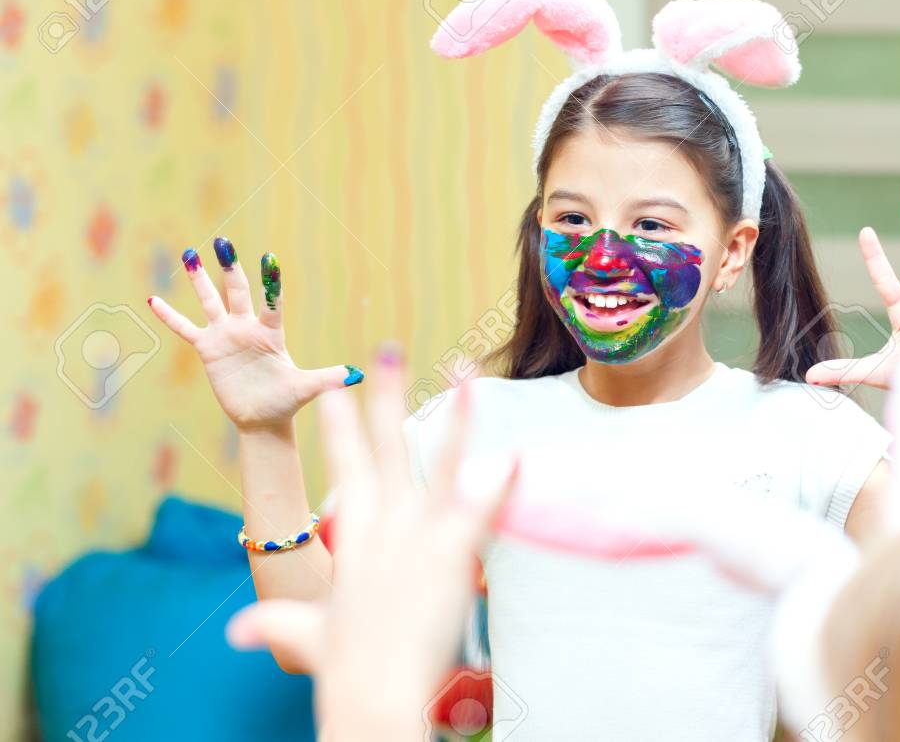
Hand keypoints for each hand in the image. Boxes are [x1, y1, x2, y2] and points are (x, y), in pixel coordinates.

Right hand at [147, 238, 361, 430]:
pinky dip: (170, 316)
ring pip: (210, 301)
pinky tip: (154, 300)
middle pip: (238, 291)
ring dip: (199, 279)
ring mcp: (226, 336)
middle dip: (230, 268)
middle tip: (222, 240)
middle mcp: (248, 328)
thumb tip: (357, 375)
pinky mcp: (208, 349)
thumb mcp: (307, 388)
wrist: (263, 418)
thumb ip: (329, 378)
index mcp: (271, 333)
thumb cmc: (286, 400)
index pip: (271, 302)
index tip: (269, 258)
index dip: (270, 282)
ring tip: (190, 253)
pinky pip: (185, 329)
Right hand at [225, 351, 516, 737]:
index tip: (337, 390)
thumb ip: (275, 623)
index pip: (345, 467)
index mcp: (354, 534)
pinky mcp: (452, 554)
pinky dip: (501, 485)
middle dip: (385, 396)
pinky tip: (518, 457)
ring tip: (466, 372)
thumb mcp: (307, 633)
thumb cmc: (343, 667)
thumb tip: (238, 634)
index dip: (342, 427)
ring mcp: (419, 535)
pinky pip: (483, 511)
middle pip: (384, 446)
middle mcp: (385, 524)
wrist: (371, 692)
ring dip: (457, 415)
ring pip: (442, 462)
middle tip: (387, 349)